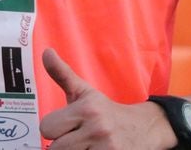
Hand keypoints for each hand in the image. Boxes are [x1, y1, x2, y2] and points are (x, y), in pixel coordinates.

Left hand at [40, 48, 174, 148]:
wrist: (145, 128)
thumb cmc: (106, 111)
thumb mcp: (85, 92)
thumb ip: (62, 74)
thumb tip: (46, 51)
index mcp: (86, 109)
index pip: (47, 128)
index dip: (52, 129)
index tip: (63, 127)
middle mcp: (97, 129)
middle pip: (56, 148)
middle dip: (61, 144)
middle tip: (73, 138)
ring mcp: (108, 149)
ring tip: (83, 146)